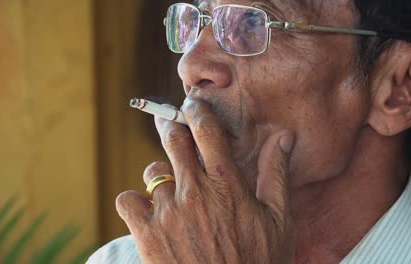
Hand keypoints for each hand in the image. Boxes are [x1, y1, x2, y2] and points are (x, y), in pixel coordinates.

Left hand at [116, 98, 296, 262]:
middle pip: (172, 140)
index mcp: (225, 183)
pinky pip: (127, 200)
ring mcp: (167, 212)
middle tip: (170, 126)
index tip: (192, 104)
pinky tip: (148, 212)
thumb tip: (282, 138)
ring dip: (160, 175)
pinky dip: (135, 201)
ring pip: (152, 173)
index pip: (206, 130)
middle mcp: (193, 190)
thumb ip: (276, 174)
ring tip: (171, 192)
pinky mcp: (146, 234)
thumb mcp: (278, 220)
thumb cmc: (258, 263)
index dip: (197, 110)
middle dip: (171, 127)